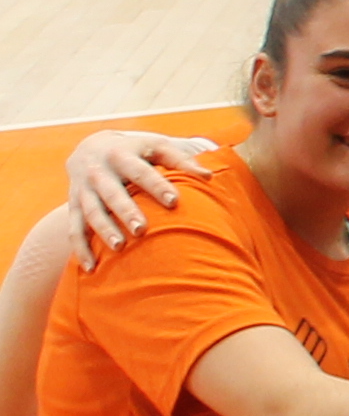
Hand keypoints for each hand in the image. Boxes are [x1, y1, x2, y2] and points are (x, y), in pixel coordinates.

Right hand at [59, 129, 213, 259]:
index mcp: (121, 155)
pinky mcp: (73, 205)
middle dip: (125, 211)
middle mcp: (99, 172)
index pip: (140, 171)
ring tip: (119, 247)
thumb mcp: (156, 147)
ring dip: (103, 229)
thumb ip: (181, 160)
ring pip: (91, 211)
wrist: (90, 147)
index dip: (156, 185)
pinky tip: (91, 268)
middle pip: (112, 193)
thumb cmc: (136, 150)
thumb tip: (209, 176)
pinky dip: (80, 248)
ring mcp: (83, 189)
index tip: (174, 201)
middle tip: (142, 229)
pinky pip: (74, 229)